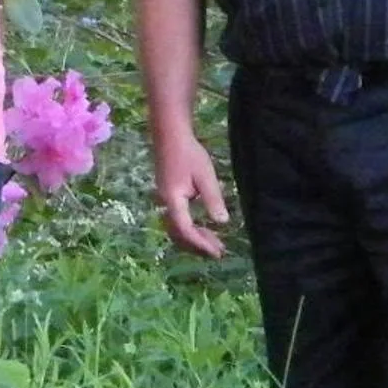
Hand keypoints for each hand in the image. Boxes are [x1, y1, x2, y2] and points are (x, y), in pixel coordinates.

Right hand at [154, 132, 229, 258]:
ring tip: (214, 242)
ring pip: (176, 229)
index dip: (201, 243)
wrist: (170, 135)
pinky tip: (203, 226)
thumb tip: (222, 222)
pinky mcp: (168, 195)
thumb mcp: (205, 176)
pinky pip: (177, 220)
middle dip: (198, 245)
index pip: (186, 230)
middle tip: (219, 251)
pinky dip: (190, 229)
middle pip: (178, 234)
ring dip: (194, 238)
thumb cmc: (189, 153)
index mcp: (173, 200)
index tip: (217, 252)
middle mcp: (166, 203)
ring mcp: (165, 200)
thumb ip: (213, 199)